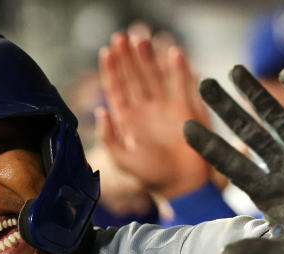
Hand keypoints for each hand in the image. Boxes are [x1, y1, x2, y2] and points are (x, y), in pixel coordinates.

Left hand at [97, 30, 211, 198]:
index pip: (115, 89)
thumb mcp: (123, 159)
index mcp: (126, 120)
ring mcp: (163, 107)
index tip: (106, 51)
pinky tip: (173, 52)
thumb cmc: (150, 176)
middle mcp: (143, 110)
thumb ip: (109, 137)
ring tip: (141, 38)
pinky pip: (180, 83)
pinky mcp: (183, 109)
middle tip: (121, 37)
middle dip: (127, 57)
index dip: (110, 70)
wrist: (181, 185)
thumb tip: (100, 111)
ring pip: (153, 76)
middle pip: (132, 76)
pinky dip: (178, 68)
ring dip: (147, 57)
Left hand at [184, 65, 283, 253]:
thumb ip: (257, 251)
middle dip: (227, 109)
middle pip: (250, 133)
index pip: (232, 165)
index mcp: (268, 193)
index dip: (210, 146)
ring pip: (278, 119)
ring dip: (259, 95)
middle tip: (204, 83)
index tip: (186, 127)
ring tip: (236, 71)